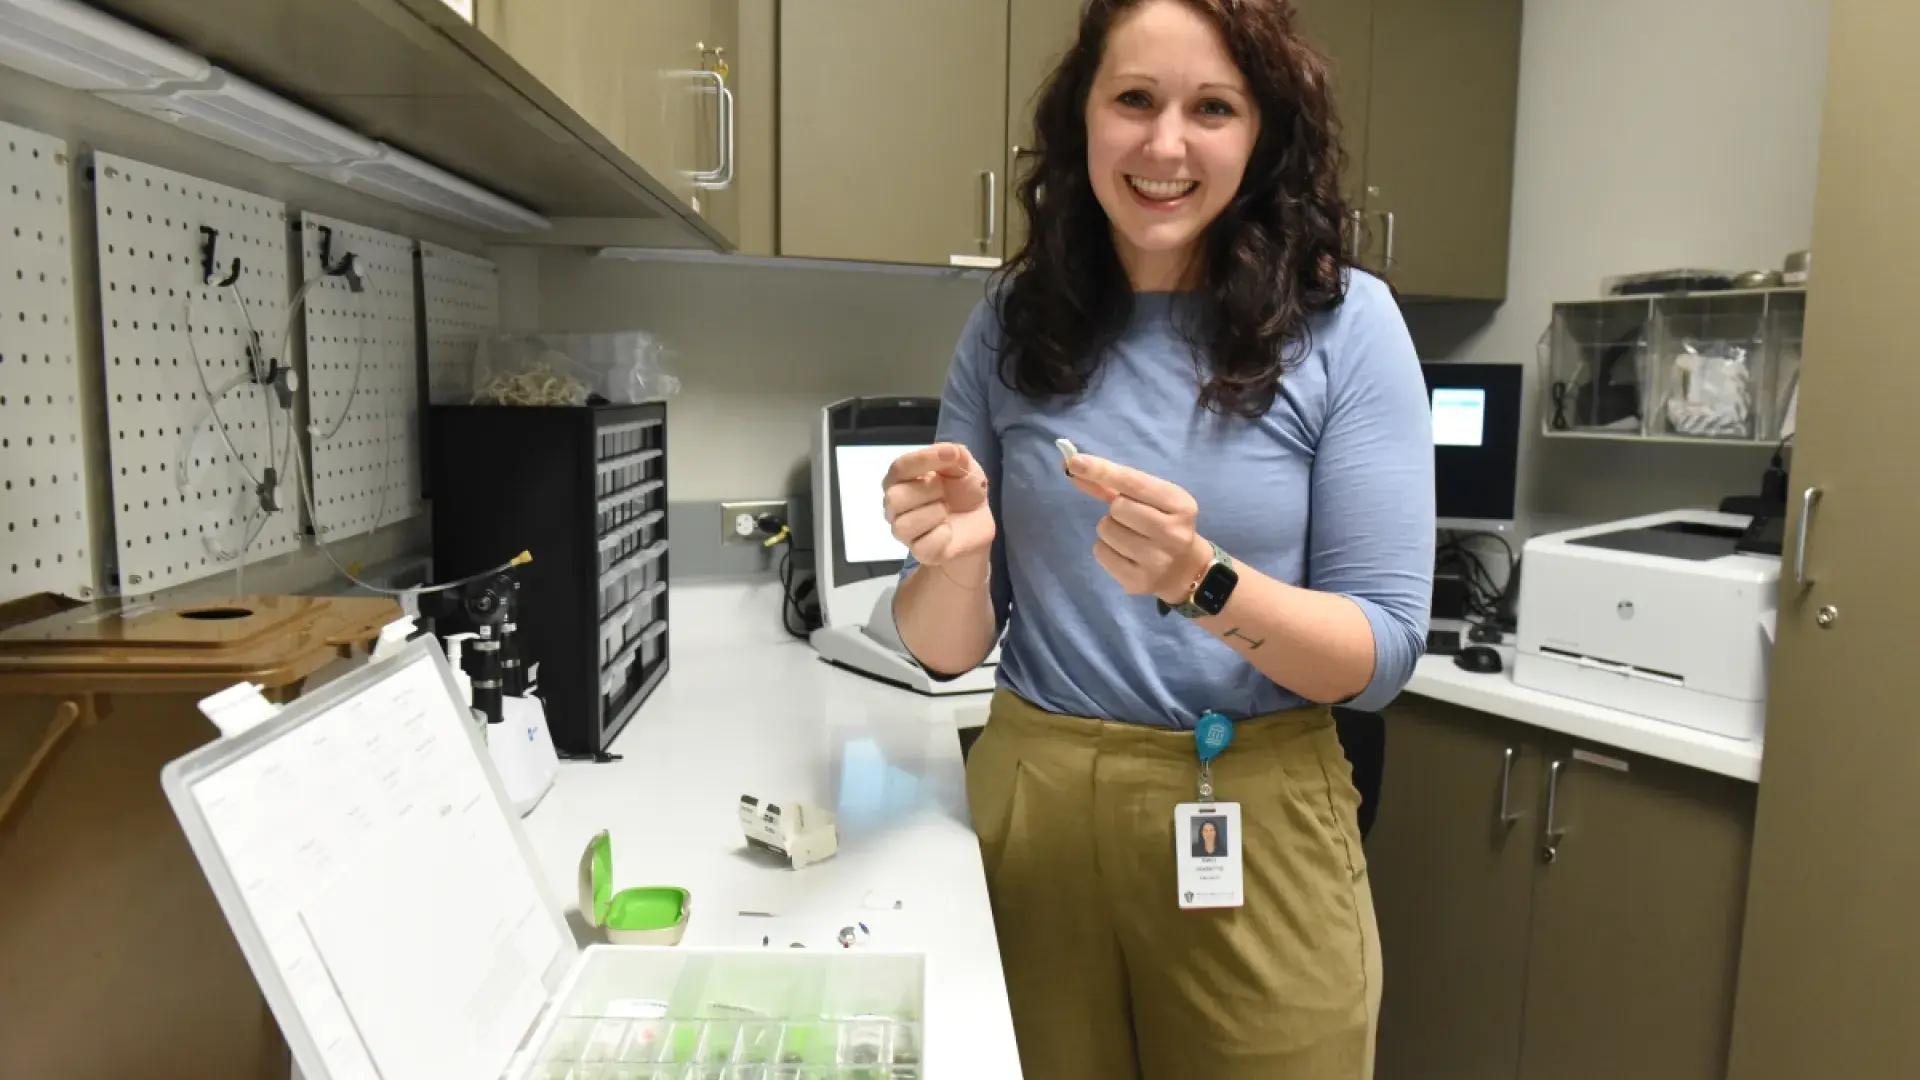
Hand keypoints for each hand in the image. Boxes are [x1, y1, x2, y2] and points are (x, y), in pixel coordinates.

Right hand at [882, 443, 995, 569]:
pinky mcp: (920, 552)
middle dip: (927, 492)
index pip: (899, 468)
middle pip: (894, 499)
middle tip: (944, 492)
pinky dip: (943, 535)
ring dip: (934, 514)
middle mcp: (894, 505)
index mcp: (900, 479)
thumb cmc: (963, 490)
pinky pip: (924, 545)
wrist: (979, 523)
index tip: (949, 456)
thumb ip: (955, 454)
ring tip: (947, 511)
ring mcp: (904, 531)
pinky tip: (949, 530)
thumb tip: (948, 451)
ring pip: (904, 525)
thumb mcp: (964, 465)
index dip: (923, 460)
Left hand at [1067, 454, 1210, 603]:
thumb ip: (1113, 483)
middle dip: (1116, 509)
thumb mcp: (1152, 499)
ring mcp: (1157, 561)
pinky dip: (1105, 548)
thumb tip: (1075, 467)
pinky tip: (1124, 553)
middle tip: (1131, 519)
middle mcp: (1172, 533)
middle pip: (1118, 507)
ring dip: (1109, 529)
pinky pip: (1100, 552)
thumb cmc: (1164, 524)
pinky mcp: (1138, 581)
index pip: (1134, 482)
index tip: (1076, 462)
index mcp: (1180, 505)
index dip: (1102, 471)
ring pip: (1106, 530)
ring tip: (1128, 536)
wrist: (1187, 570)